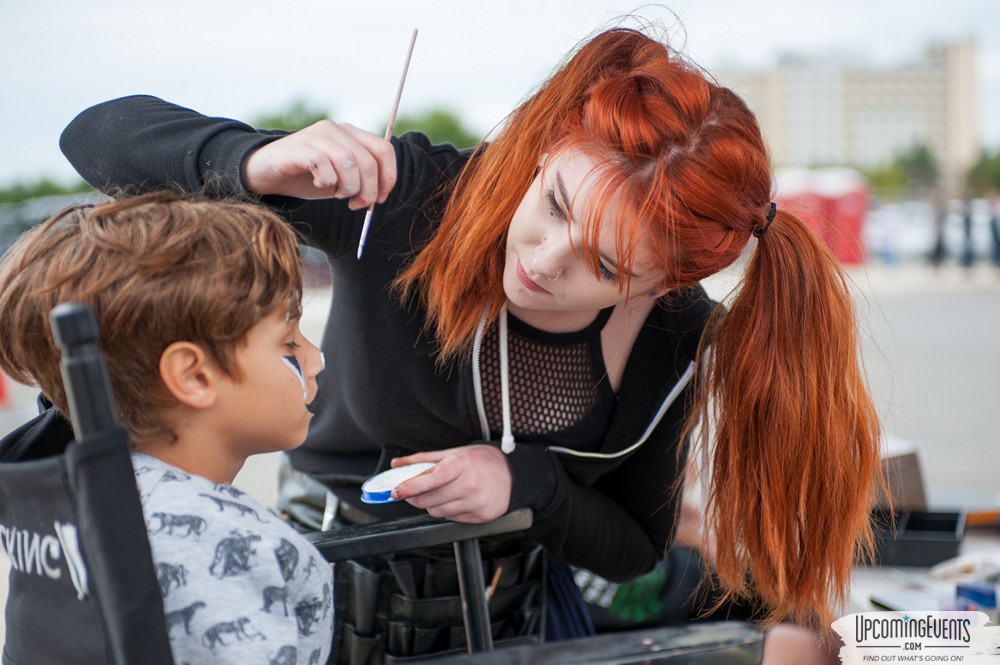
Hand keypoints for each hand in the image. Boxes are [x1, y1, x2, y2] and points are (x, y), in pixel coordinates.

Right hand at [242, 119, 395, 208]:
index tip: (380, 199)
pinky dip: (326, 180)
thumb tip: (379, 195)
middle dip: (368, 190)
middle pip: (368, 161)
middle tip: (357, 205)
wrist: (267, 171)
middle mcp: (336, 130)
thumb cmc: (308, 176)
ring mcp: (317, 136)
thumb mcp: (341, 177)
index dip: (388, 177)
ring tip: (337, 194)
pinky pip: (323, 164)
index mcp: (351, 134)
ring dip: (348, 187)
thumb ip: (361, 180)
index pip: (384, 150)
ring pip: (349, 162)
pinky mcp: (299, 148)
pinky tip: (319, 184)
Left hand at [389, 445, 511, 522]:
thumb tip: (397, 465)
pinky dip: (447, 510)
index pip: (431, 478)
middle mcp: (470, 485)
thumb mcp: (453, 453)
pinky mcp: (480, 516)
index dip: (411, 486)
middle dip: (416, 496)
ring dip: (432, 504)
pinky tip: (455, 499)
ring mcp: (476, 503)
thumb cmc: (481, 461)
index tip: (396, 491)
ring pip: (438, 512)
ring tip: (441, 493)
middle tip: (414, 490)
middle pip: (430, 499)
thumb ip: (423, 460)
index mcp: (462, 465)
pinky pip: (451, 518)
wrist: (512, 473)